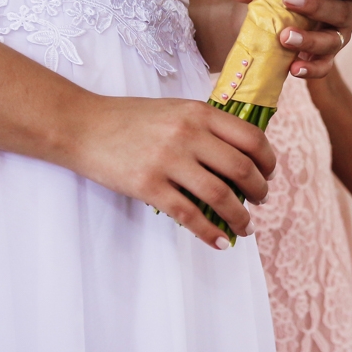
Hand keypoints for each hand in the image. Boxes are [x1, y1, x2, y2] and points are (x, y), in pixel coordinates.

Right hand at [74, 95, 274, 248]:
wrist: (82, 126)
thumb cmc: (130, 119)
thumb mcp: (174, 109)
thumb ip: (205, 126)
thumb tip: (242, 157)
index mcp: (198, 112)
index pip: (251, 138)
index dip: (268, 161)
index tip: (269, 174)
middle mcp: (187, 134)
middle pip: (241, 169)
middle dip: (259, 191)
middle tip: (260, 201)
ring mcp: (167, 161)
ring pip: (220, 196)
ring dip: (240, 217)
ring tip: (245, 226)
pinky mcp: (149, 186)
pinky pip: (189, 215)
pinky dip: (210, 233)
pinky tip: (221, 242)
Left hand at [232, 0, 351, 78]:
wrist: (278, 18)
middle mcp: (348, 12)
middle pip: (343, 11)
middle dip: (316, 5)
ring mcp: (339, 37)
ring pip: (333, 41)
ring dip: (310, 40)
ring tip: (284, 37)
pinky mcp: (327, 57)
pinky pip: (324, 67)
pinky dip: (310, 69)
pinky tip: (293, 68)